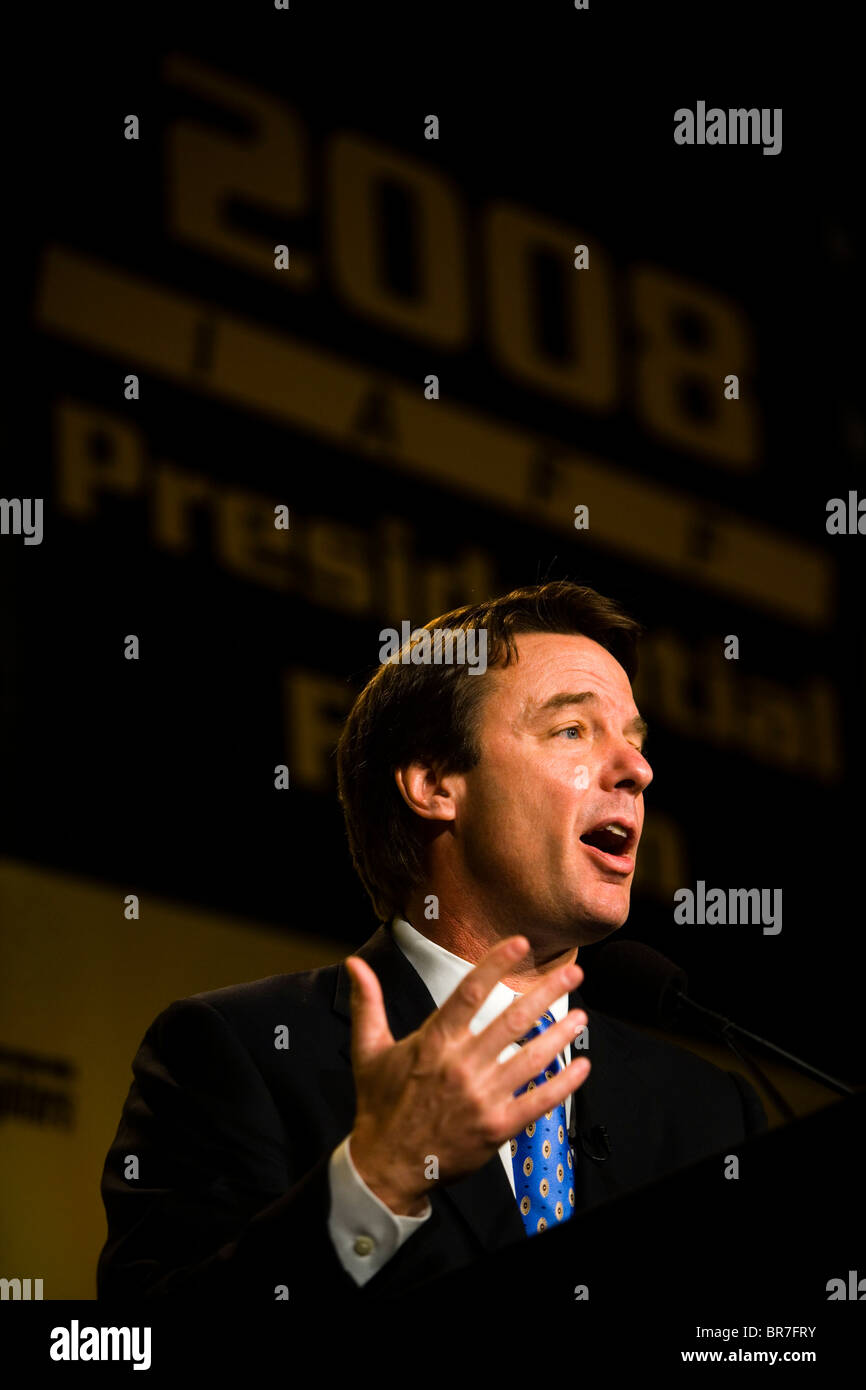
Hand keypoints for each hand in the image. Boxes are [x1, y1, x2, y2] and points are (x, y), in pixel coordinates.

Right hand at [345, 935, 589, 1214]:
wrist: (386, 1166)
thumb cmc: (380, 1104)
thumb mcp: (367, 1050)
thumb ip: (368, 1004)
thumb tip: (353, 963)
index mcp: (433, 1042)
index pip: (470, 992)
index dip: (496, 964)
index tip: (520, 943)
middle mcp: (460, 1065)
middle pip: (512, 1020)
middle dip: (547, 991)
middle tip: (573, 971)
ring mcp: (481, 1098)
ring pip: (531, 1058)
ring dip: (560, 1034)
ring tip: (581, 1015)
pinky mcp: (496, 1127)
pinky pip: (537, 1101)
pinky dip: (563, 1084)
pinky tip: (581, 1067)